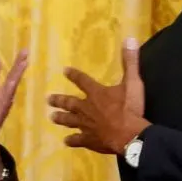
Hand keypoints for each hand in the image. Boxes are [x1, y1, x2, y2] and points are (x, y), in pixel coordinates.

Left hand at [0, 49, 29, 156]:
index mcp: (3, 93)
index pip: (11, 76)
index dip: (18, 64)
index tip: (24, 51)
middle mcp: (5, 99)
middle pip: (13, 79)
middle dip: (19, 65)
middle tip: (26, 51)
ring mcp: (2, 106)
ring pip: (11, 88)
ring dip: (16, 76)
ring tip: (23, 62)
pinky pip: (2, 101)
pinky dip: (7, 91)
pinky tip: (11, 82)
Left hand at [48, 38, 148, 153]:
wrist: (129, 135)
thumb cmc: (130, 108)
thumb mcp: (133, 82)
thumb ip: (130, 61)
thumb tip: (130, 39)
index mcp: (97, 93)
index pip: (82, 81)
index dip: (74, 75)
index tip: (64, 71)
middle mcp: (87, 108)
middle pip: (70, 103)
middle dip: (60, 100)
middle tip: (48, 99)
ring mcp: (87, 126)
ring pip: (70, 121)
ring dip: (61, 118)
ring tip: (52, 117)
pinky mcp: (90, 140)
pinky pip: (78, 140)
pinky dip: (72, 140)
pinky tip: (66, 141)